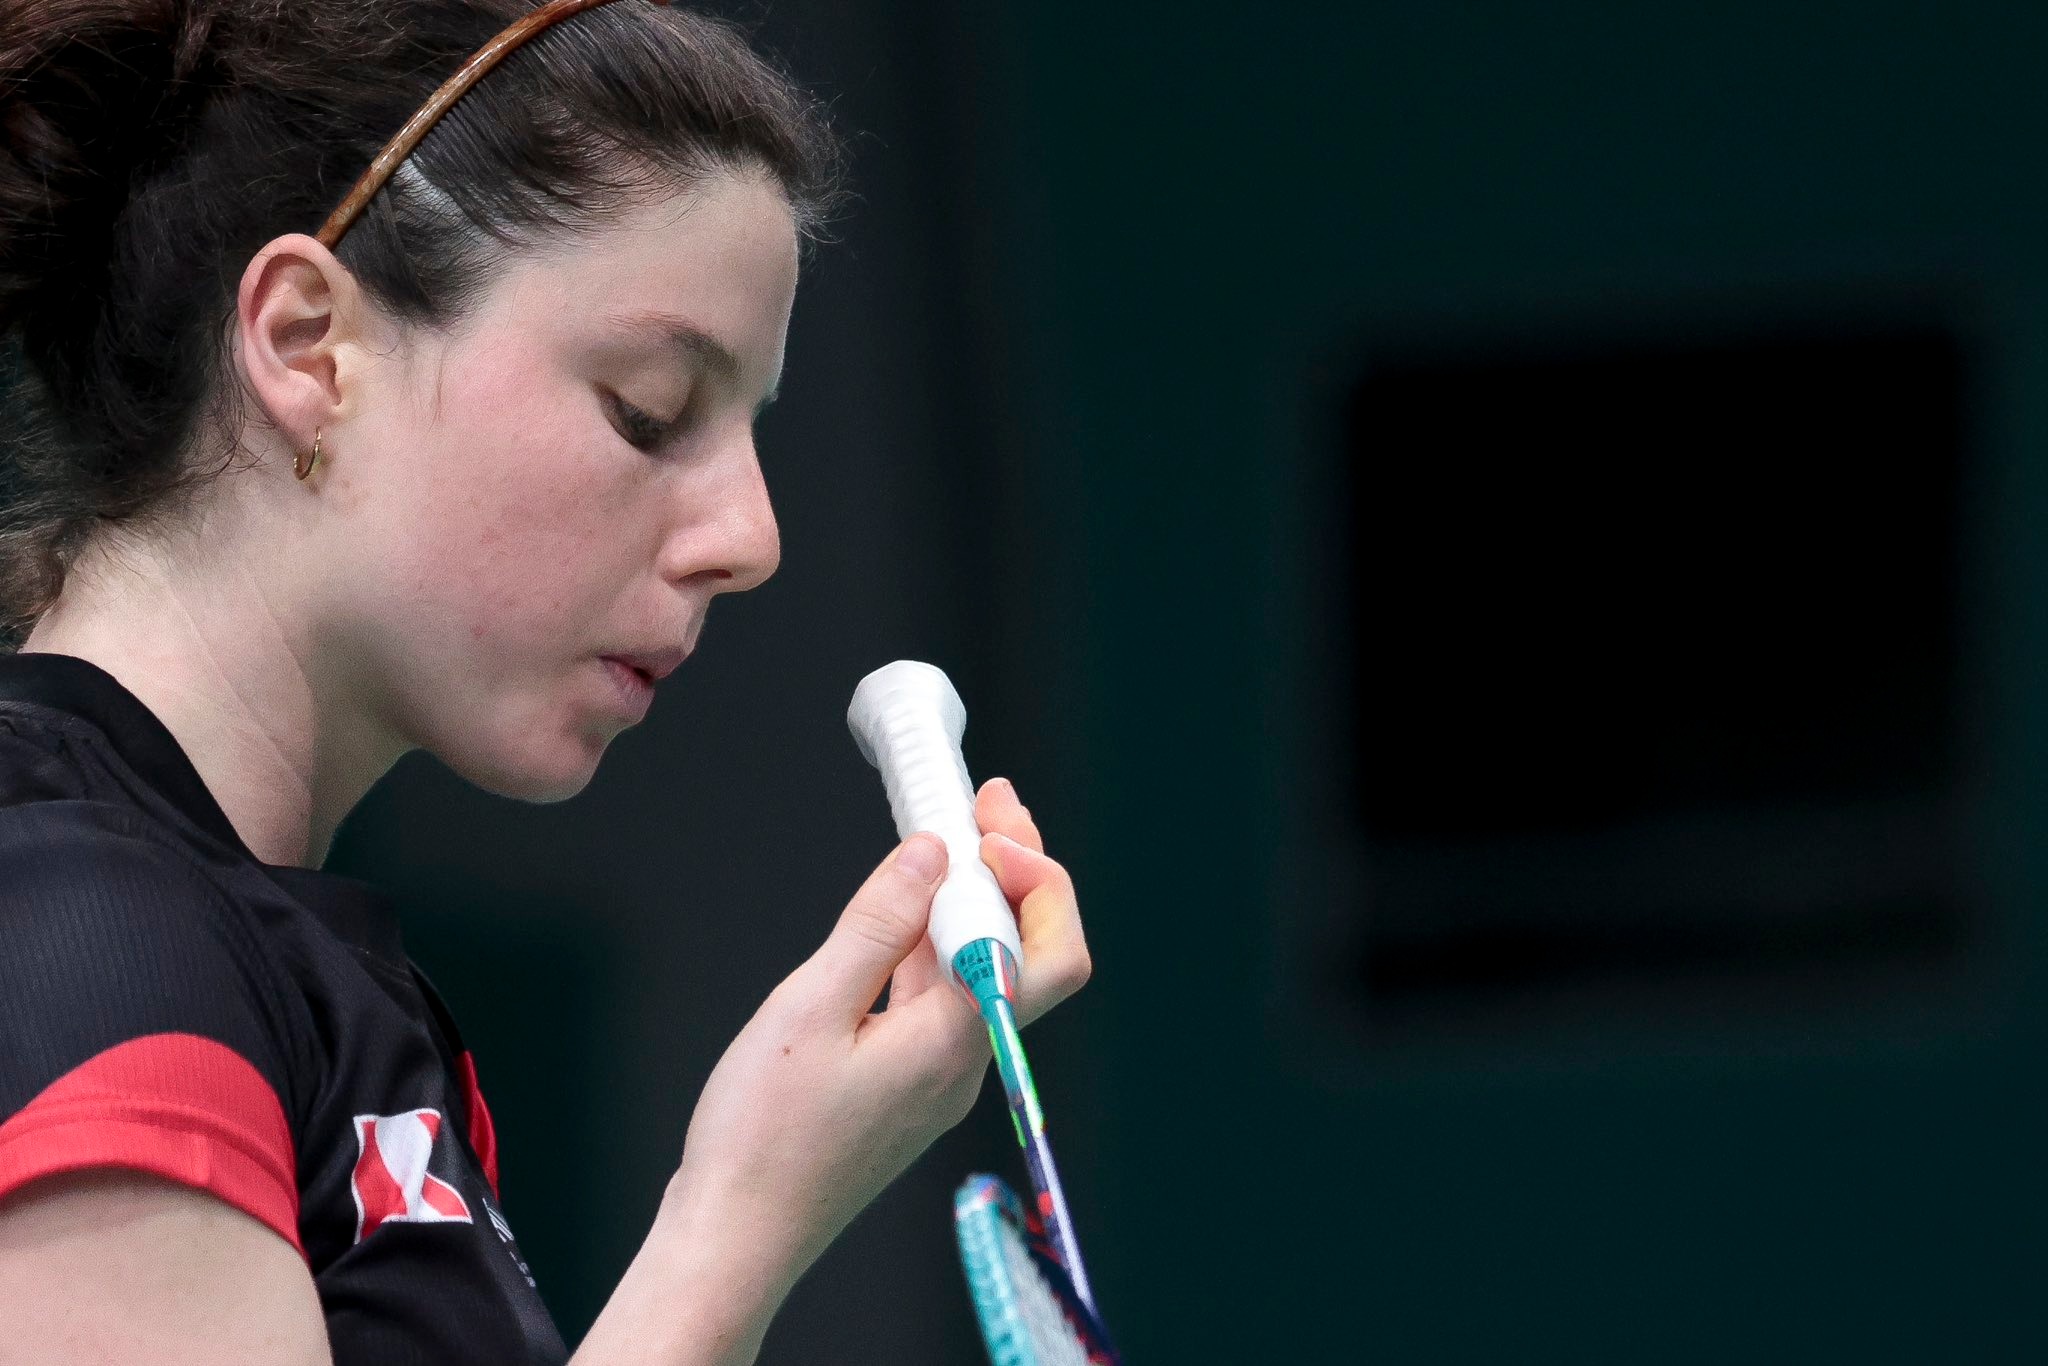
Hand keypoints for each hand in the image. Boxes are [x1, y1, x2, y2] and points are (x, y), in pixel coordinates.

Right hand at [654, 779, 1092, 1344]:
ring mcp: (941, 1074)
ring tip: (944, 833)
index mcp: (953, 1039)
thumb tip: (934, 853)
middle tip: (985, 804)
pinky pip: (943, 996)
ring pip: (983, 969)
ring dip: (972, 899)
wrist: (736, 1234)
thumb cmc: (761, 1137)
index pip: (1045, 948)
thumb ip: (877, 925)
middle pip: (1029, 951)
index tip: (984, 818)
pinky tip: (901, 910)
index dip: (1032, 870)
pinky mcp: (911, 1082)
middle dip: (1016, 869)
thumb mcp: (809, 1007)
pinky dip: (933, 940)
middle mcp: (965, 1059)